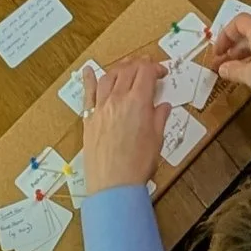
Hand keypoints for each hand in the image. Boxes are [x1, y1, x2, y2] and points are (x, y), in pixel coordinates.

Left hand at [83, 55, 163, 189]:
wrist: (113, 185)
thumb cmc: (138, 165)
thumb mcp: (157, 140)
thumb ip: (159, 118)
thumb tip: (163, 106)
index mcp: (138, 103)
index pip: (146, 73)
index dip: (156, 68)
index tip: (162, 73)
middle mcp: (117, 100)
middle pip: (128, 71)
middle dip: (140, 64)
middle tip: (148, 66)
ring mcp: (101, 108)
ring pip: (109, 77)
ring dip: (120, 68)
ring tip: (127, 67)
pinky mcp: (89, 118)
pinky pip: (88, 94)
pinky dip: (88, 79)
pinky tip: (88, 70)